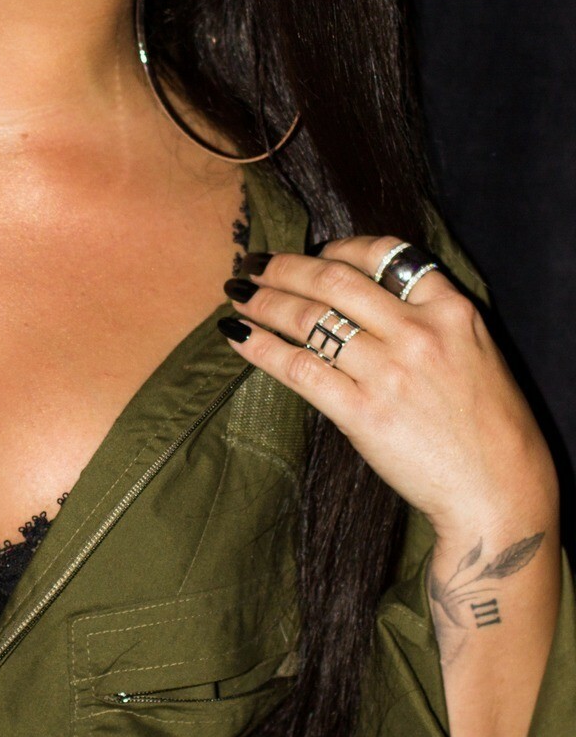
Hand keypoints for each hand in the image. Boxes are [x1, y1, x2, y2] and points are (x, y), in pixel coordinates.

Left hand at [218, 236, 556, 537]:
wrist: (497, 489)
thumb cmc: (489, 425)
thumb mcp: (475, 351)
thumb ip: (430, 318)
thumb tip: (368, 298)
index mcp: (451, 310)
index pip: (385, 254)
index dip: (339, 248)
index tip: (314, 252)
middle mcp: (418, 333)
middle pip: (334, 280)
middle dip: (285, 266)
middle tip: (254, 264)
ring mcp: (388, 372)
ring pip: (309, 319)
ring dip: (264, 302)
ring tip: (238, 295)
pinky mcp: (362, 413)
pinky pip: (298, 368)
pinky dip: (261, 348)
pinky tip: (238, 337)